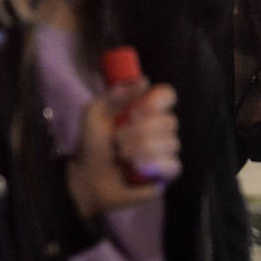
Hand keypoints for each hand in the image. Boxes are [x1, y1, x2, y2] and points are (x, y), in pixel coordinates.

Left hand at [67, 80, 179, 218]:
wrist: (87, 179)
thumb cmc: (91, 147)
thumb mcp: (93, 116)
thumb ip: (113, 95)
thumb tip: (143, 81)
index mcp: (145, 111)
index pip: (167, 96)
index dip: (158, 100)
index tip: (137, 109)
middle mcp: (159, 129)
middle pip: (170, 121)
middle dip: (140, 132)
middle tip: (118, 140)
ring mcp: (166, 150)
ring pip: (172, 143)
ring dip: (142, 149)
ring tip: (122, 156)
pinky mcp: (167, 172)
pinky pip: (174, 164)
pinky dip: (153, 165)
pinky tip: (136, 168)